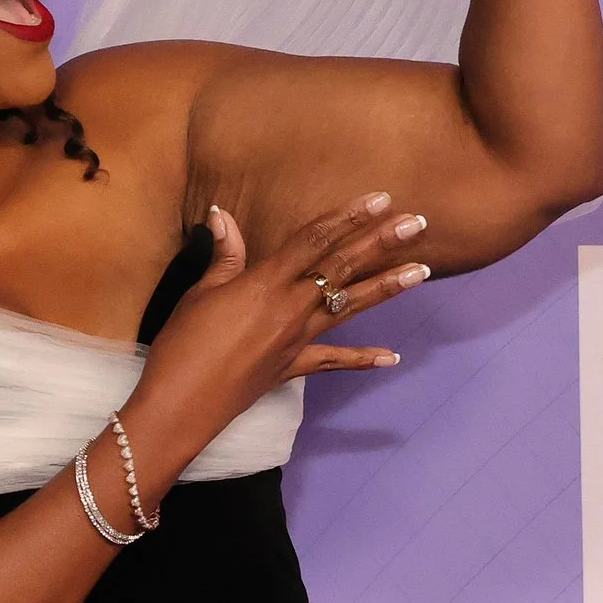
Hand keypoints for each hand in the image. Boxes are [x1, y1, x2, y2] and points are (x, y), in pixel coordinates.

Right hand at [131, 194, 430, 458]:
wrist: (181, 404)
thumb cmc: (182, 345)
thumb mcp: (200, 293)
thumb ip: (224, 255)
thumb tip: (223, 214)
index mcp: (264, 283)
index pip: (313, 240)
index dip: (347, 216)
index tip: (379, 198)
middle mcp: (289, 308)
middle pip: (342, 267)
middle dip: (381, 242)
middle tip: (418, 222)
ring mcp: (296, 340)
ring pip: (349, 306)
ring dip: (386, 287)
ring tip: (421, 272)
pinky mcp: (293, 368)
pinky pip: (334, 362)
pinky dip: (364, 359)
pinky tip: (392, 357)